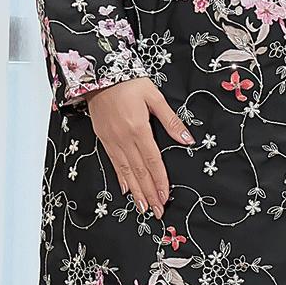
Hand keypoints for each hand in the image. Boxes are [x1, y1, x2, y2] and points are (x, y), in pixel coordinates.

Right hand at [85, 78, 192, 215]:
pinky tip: (127, 190)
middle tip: (158, 212)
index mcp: (138, 129)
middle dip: (149, 193)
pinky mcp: (103, 139)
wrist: (98, 73)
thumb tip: (187, 139)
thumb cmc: (129, 82)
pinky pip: (114, 163)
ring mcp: (111, 140)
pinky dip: (121, 178)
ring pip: (125, 171)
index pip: (152, 161)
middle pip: (139, 171)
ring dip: (136, 191)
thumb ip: (171, 121)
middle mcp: (123, 139)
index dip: (160, 181)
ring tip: (144, 208)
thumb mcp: (154, 96)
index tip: (166, 197)